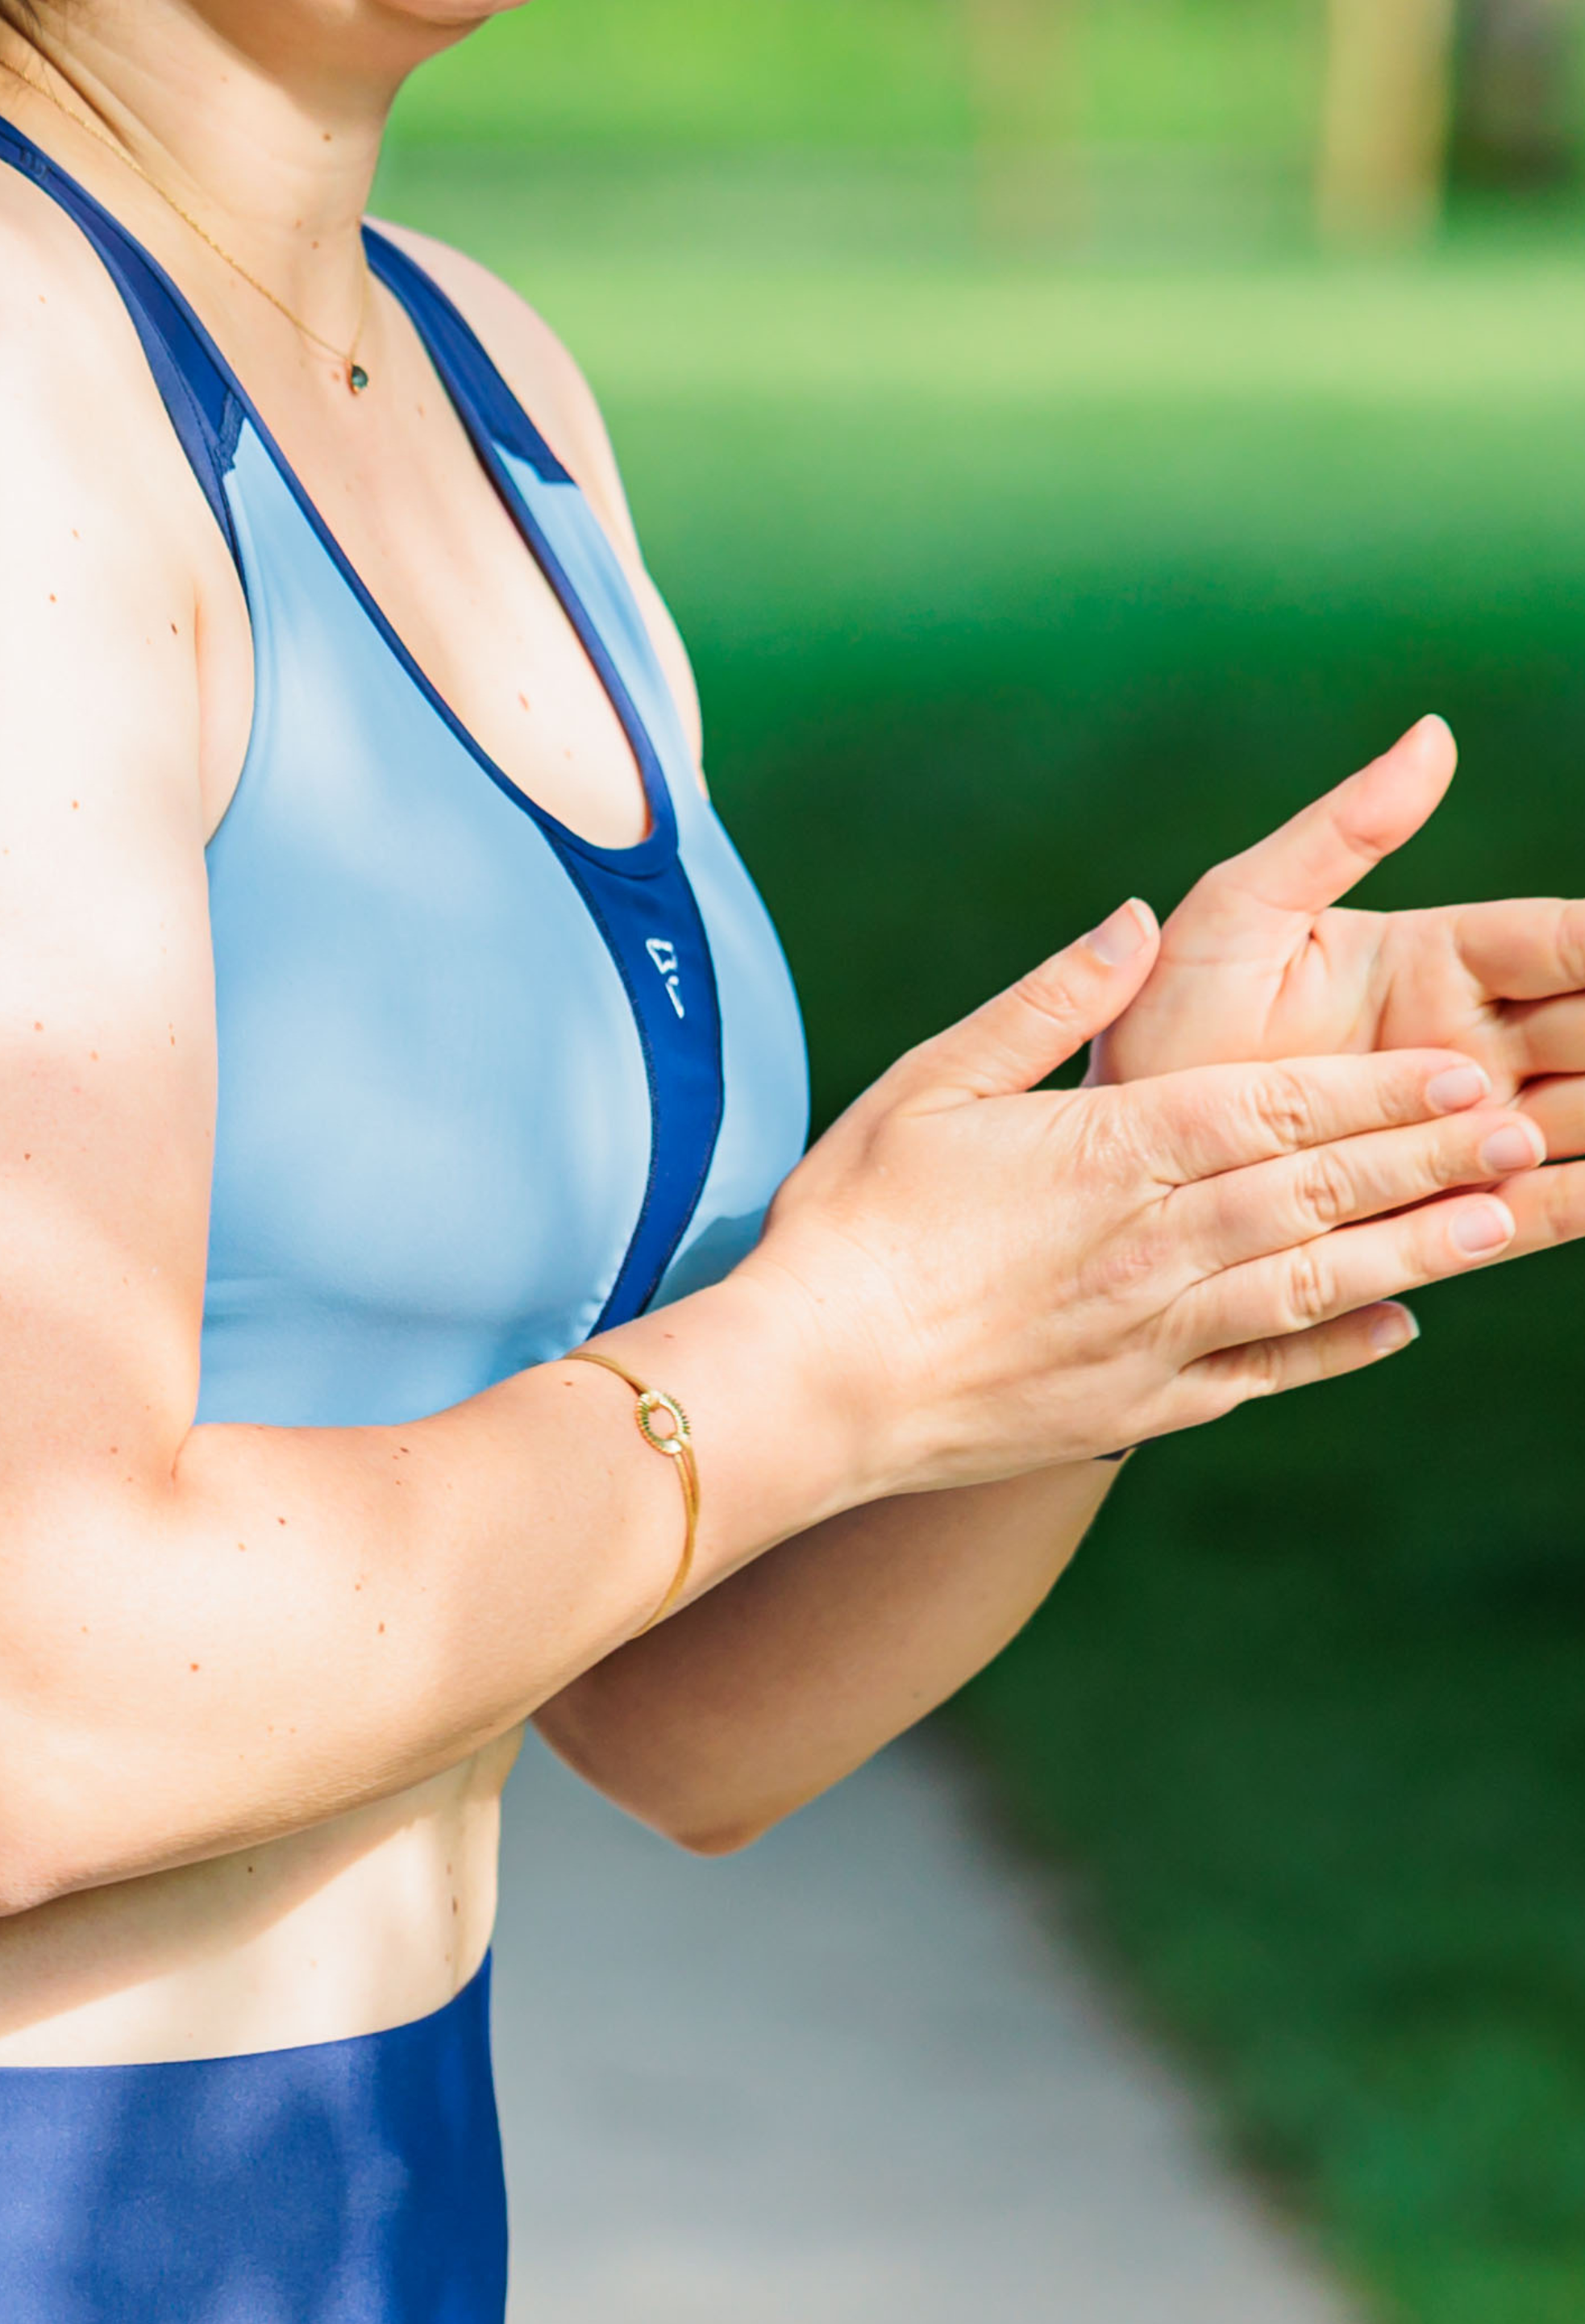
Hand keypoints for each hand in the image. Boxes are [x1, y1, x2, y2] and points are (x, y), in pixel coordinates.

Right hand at [711, 898, 1582, 1500]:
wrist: (810, 1386)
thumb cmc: (851, 1221)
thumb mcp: (930, 1079)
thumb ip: (1045, 1002)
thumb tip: (1135, 919)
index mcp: (1109, 1151)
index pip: (1275, 1108)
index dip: (1379, 1090)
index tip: (1462, 1070)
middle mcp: (1155, 1243)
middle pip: (1320, 1190)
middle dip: (1430, 1157)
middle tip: (1524, 1131)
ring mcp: (1157, 1333)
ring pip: (1317, 1281)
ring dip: (1420, 1249)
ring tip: (1506, 1221)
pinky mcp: (1142, 1404)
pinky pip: (1266, 1370)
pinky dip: (1340, 1346)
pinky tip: (1402, 1326)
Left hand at [1096, 720, 1584, 1231]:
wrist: (1117, 1154)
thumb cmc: (1162, 1018)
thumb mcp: (1242, 909)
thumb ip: (1341, 831)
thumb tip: (1435, 734)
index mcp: (1435, 960)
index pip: (1569, 943)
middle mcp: (1468, 1044)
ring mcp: (1464, 1129)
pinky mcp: (1446, 1207)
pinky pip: (1544, 1208)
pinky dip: (1584, 1198)